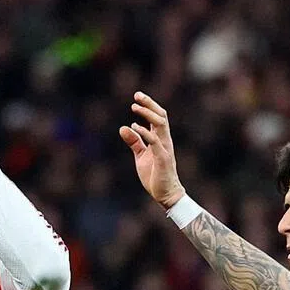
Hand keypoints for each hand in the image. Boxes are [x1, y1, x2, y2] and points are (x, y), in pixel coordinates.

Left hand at [119, 92, 185, 209]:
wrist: (165, 194)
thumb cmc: (155, 174)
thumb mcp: (141, 156)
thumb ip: (134, 142)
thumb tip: (124, 128)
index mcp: (160, 139)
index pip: (158, 117)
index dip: (149, 105)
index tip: (137, 97)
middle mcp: (165, 141)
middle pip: (161, 116)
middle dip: (149, 104)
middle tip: (136, 95)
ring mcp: (165, 148)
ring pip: (161, 125)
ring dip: (148, 114)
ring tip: (135, 108)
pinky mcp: (163, 158)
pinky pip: (155, 141)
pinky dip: (145, 132)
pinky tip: (135, 126)